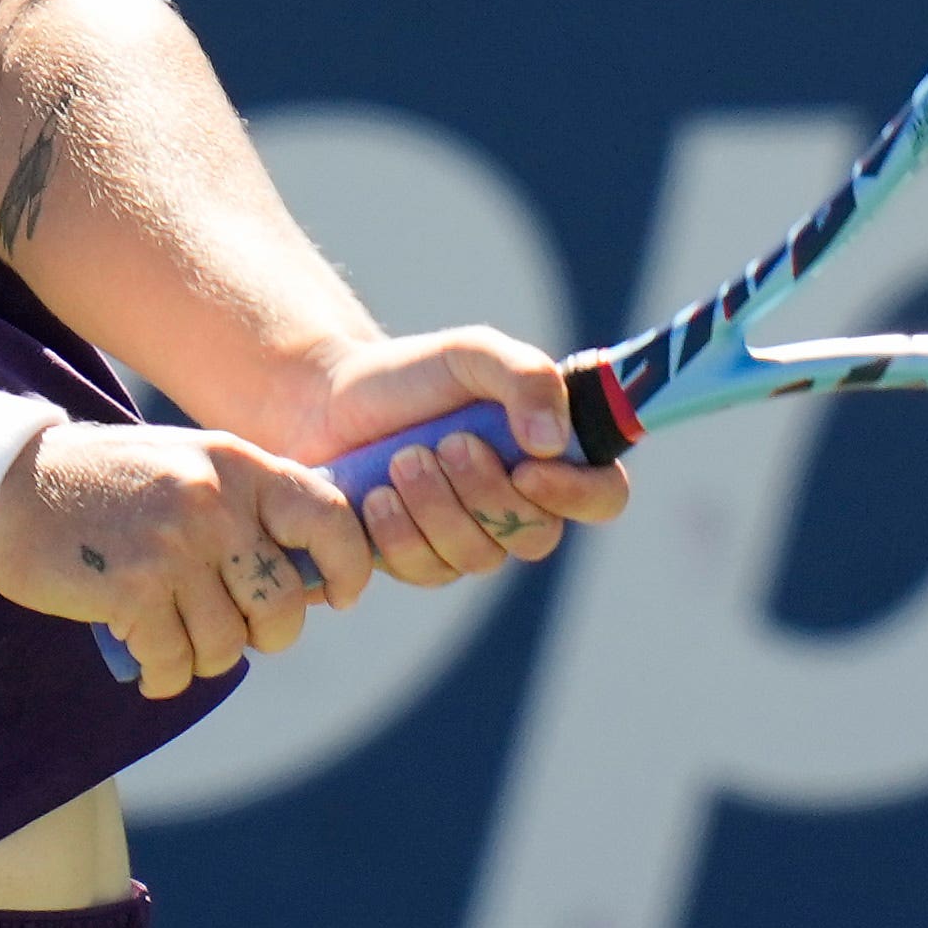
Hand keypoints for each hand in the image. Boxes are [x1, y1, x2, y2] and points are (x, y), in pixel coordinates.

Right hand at [0, 419, 378, 700]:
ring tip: (177, 642)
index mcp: (237, 464)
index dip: (349, 566)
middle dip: (265, 635)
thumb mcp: (187, 465)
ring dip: (205, 658)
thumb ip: (246, 504)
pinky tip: (150, 664)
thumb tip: (312, 577)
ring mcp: (174, 545)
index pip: (329, 517)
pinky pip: (175, 661)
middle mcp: (214, 501)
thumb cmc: (104, 484)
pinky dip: (166, 676)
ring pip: (228, 642)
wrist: (8, 486)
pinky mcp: (133, 588)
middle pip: (282, 603)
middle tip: (234, 633)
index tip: (338, 596)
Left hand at [288, 328, 635, 587]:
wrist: (324, 400)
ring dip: (436, 508)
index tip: (527, 467)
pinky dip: (399, 533)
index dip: (577, 494)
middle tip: (444, 444)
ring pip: (479, 558)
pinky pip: (427, 572)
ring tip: (400, 461)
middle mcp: (519, 507)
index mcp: (549, 457)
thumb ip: (526, 377)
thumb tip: (554, 442)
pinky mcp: (418, 563)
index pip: (603, 496)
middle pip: (536, 536)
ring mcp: (470, 542)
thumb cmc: (409, 376)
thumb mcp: (470, 355)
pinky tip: (374, 496)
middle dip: (486, 492)